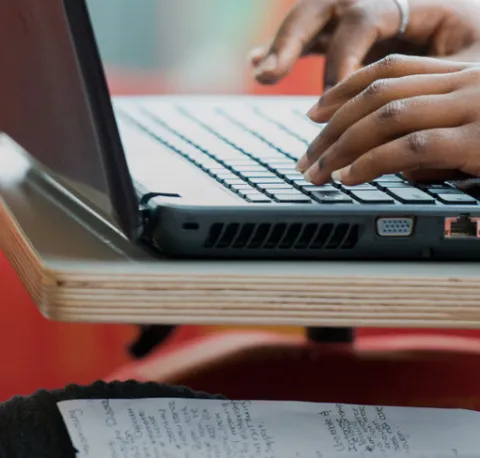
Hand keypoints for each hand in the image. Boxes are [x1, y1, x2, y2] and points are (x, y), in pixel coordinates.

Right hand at [250, 0, 479, 86]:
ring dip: (282, 44)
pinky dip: (285, 49)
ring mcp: (365, 16)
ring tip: (261, 71)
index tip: (328, 105)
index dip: (342, 62)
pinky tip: (258, 62)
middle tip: (270, 73)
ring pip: (312, 18)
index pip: (364, 21)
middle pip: (326, 6)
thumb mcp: (474, 69)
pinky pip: (313, 37)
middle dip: (293, 41)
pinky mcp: (353, 34)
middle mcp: (384, 1)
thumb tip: (409, 160)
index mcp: (418, 0)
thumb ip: (443, 100)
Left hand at [297, 55, 479, 185]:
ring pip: (387, 117)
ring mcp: (474, 107)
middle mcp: (466, 82)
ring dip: (342, 148)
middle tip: (306, 157)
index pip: (390, 70)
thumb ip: (437, 137)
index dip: (345, 90)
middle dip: (332, 128)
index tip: (315, 111)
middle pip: (378, 95)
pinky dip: (371, 163)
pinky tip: (347, 178)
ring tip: (317, 173)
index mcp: (463, 74)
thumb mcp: (477, 132)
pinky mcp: (478, 140)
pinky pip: (410, 147)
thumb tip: (400, 167)